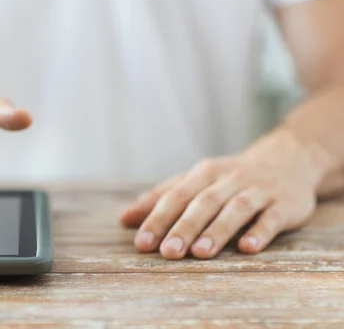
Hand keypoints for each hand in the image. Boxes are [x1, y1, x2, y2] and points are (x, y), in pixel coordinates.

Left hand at [120, 132, 319, 258]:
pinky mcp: (285, 204)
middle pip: (203, 202)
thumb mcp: (196, 180)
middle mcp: (229, 179)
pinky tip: (247, 248)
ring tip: (200, 253)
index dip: (158, 219)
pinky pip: (271, 218)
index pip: (176, 196)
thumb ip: (162, 198)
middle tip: (168, 252)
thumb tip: (124, 219)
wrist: (288, 159)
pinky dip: (260, 232)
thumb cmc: (230, 177)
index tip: (142, 243)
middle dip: (184, 227)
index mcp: (204, 173)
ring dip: (218, 230)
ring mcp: (258, 190)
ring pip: (236, 209)